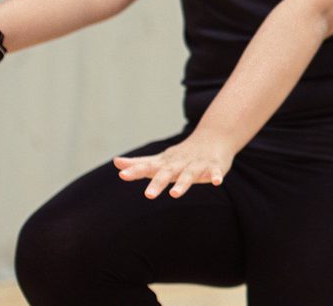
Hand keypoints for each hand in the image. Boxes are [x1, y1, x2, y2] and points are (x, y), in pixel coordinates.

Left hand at [113, 137, 235, 198]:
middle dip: (158, 183)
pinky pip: (215, 172)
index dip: (135, 171)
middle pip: (167, 173)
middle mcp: (180, 163)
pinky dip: (216, 176)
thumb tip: (116, 163)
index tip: (122, 175)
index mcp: (166, 163)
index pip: (148, 167)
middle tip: (148, 195)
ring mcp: (197, 164)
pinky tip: (217, 182)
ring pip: (189, 174)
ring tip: (174, 194)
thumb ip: (139, 164)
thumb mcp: (161, 159)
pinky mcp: (214, 166)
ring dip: (182, 183)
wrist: (213, 137)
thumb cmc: (183, 154)